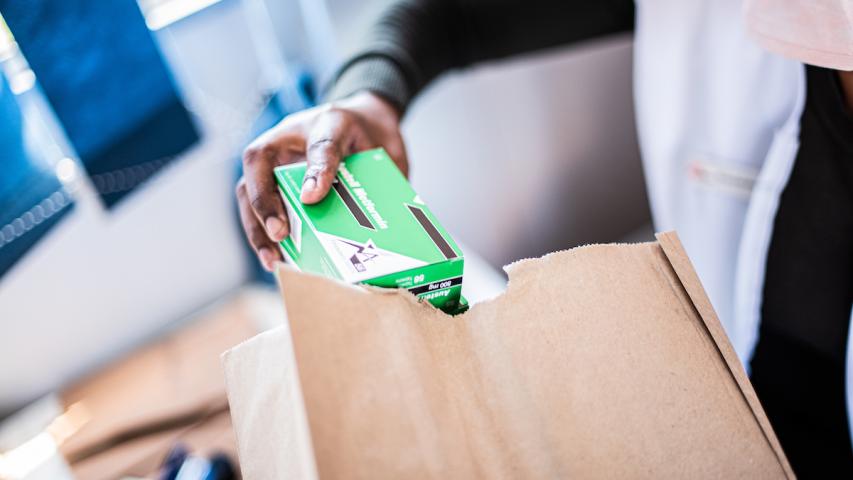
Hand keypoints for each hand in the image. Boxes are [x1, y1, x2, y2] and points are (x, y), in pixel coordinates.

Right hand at [236, 91, 407, 270]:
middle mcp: (272, 167)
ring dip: (264, 240)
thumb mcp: (339, 129)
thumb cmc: (349, 124)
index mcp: (277, 141)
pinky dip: (286, 247)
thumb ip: (328, 155)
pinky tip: (292, 264)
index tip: (281, 225)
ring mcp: (281, 188)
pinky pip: (284, 228)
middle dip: (259, 224)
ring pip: (259, 215)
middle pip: (250, 195)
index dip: (266, 196)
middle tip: (278, 246)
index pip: (259, 162)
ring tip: (275, 263)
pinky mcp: (296, 207)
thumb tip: (310, 196)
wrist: (370, 128)